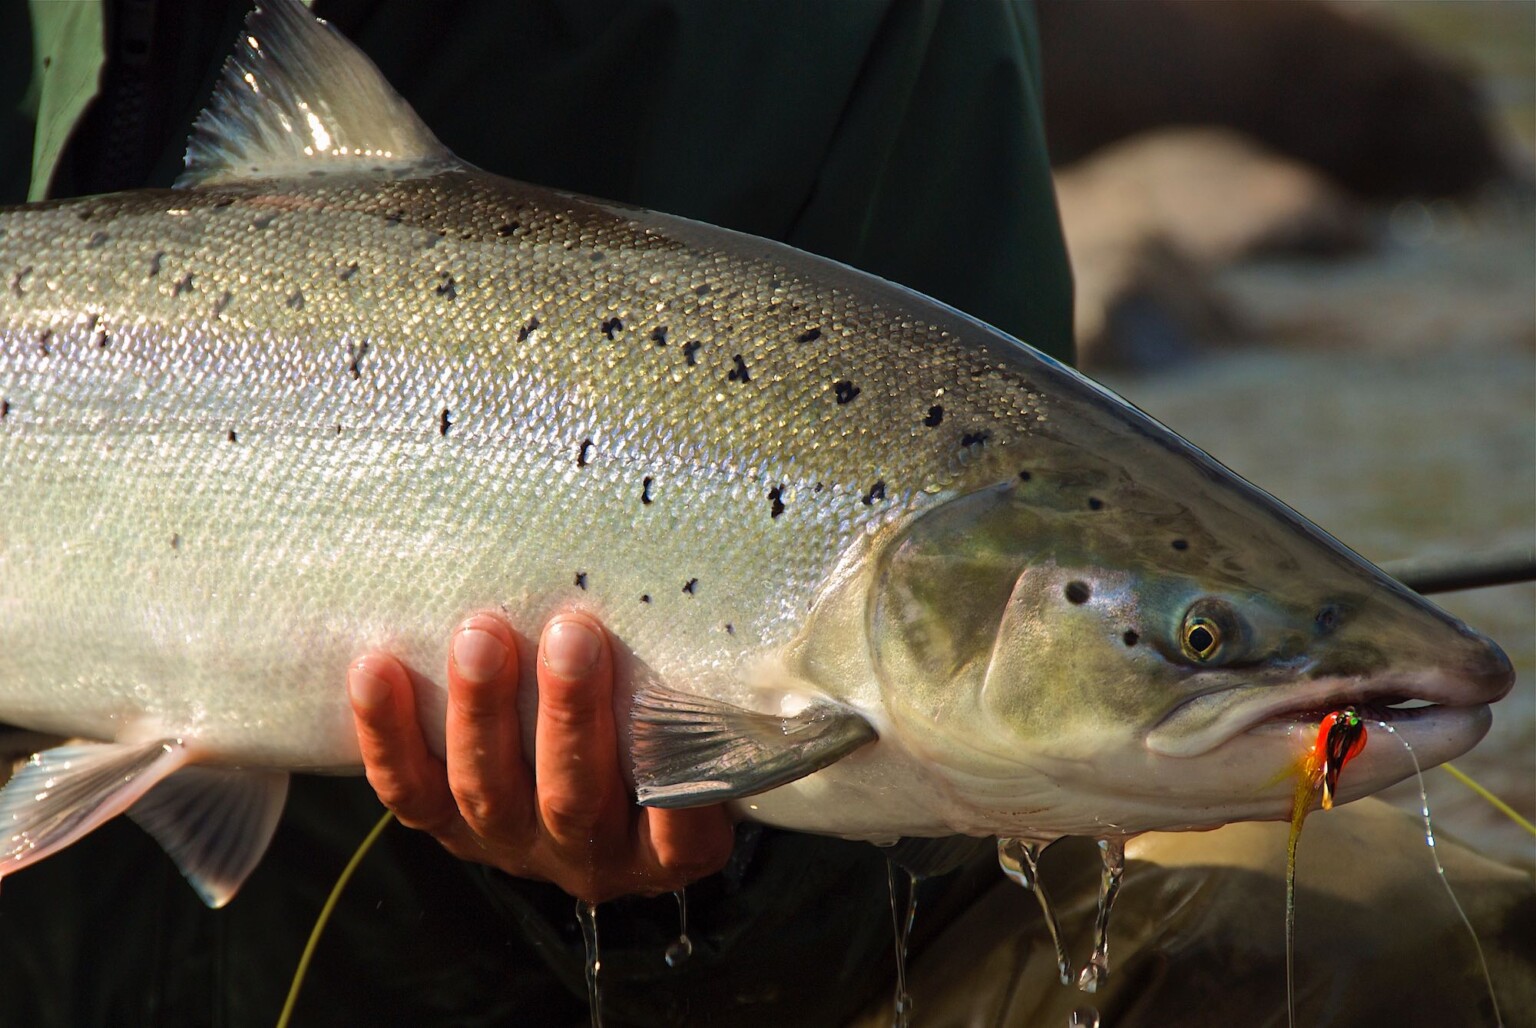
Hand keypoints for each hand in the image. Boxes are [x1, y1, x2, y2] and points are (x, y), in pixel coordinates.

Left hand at [346, 610, 734, 902]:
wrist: (600, 782)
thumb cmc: (663, 726)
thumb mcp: (704, 728)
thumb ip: (707, 693)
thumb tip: (703, 602)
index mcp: (668, 848)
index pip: (678, 825)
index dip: (668, 770)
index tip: (667, 704)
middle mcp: (590, 858)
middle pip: (573, 796)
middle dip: (570, 714)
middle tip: (573, 634)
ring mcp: (513, 846)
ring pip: (487, 791)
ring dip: (482, 710)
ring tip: (481, 635)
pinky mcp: (449, 828)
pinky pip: (410, 791)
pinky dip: (387, 733)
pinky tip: (376, 669)